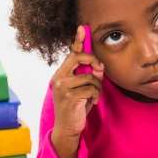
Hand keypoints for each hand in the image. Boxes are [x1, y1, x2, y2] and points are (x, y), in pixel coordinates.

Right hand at [50, 25, 103, 157]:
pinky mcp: (69, 96)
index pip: (71, 53)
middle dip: (93, 60)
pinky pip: (91, 89)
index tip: (83, 28)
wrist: (67, 129)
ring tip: (93, 96)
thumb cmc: (75, 107)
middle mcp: (59, 77)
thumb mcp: (82, 89)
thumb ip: (88, 76)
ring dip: (97, 87)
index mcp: (61, 74)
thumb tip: (99, 67)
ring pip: (89, 76)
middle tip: (99, 71)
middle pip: (78, 57)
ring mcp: (62, 87)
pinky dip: (95, 96)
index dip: (78, 40)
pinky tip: (91, 103)